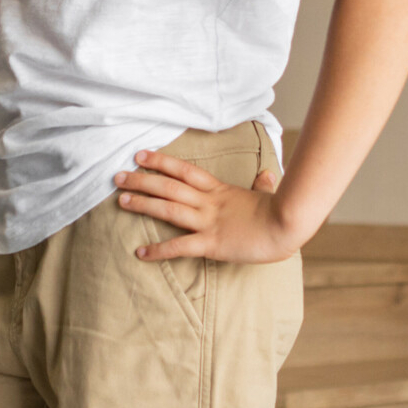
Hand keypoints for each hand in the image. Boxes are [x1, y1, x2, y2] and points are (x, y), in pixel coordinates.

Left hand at [118, 151, 298, 262]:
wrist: (290, 225)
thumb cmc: (282, 212)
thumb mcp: (267, 196)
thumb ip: (263, 186)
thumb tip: (268, 175)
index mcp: (220, 190)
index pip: (184, 171)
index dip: (160, 161)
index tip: (140, 155)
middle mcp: (209, 202)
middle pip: (169, 186)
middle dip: (141, 181)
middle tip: (117, 177)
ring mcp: (209, 222)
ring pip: (169, 209)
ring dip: (143, 204)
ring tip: (121, 201)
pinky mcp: (212, 243)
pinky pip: (180, 247)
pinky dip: (158, 250)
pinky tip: (140, 252)